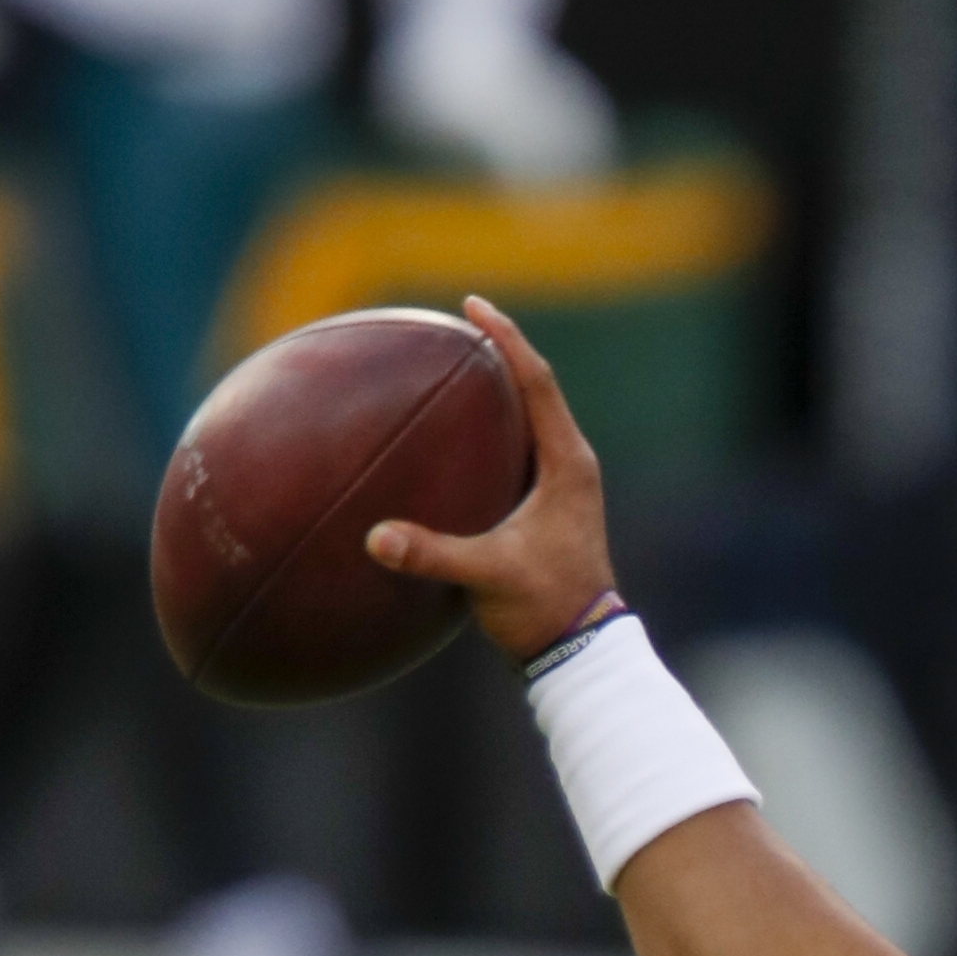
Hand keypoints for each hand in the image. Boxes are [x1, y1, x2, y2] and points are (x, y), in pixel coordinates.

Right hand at [365, 297, 616, 660]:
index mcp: (567, 465)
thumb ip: (433, 554)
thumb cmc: (544, 608)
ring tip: (458, 362)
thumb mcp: (488, 577)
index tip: (473, 305)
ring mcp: (563, 485)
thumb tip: (375, 539)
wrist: (581, 650)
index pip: (536, 382)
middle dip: (501, 350)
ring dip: (499, 388)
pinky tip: (458, 431)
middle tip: (463, 320)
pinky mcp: (551, 505)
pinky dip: (492, 427)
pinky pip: (521, 448)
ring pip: (531, 417)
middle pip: (536, 388)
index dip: (506, 339)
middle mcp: (571, 465)